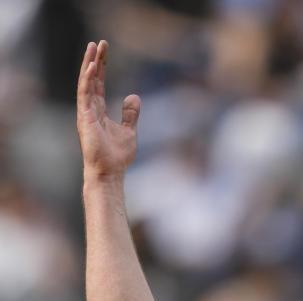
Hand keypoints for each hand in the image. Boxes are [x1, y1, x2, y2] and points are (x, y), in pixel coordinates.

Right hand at [77, 41, 139, 178]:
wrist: (110, 171)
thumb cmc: (117, 155)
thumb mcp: (129, 130)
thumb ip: (130, 113)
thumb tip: (134, 96)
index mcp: (98, 110)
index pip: (99, 83)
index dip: (101, 66)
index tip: (104, 50)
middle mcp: (90, 108)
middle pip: (91, 79)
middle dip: (95, 60)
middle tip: (99, 42)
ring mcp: (86, 112)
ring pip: (86, 83)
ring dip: (89, 65)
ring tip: (93, 48)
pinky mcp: (85, 118)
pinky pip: (85, 95)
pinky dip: (88, 80)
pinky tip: (92, 67)